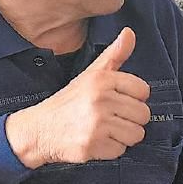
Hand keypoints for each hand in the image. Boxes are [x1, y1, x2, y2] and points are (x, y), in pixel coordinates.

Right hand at [5, 27, 151, 167]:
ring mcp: (96, 124)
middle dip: (130, 119)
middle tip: (111, 118)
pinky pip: (121, 150)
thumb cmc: (69, 102)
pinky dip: (111, 150)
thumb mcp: (91, 74)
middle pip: (143, 114)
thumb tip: (130, 32)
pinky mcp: (92, 145)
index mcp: (102, 79)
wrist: (39, 130)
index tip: (118, 101)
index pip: (143, 91)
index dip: (134, 98)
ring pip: (136, 134)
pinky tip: (97, 141)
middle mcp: (100, 99)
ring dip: (123, 136)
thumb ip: (114, 55)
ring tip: (105, 130)